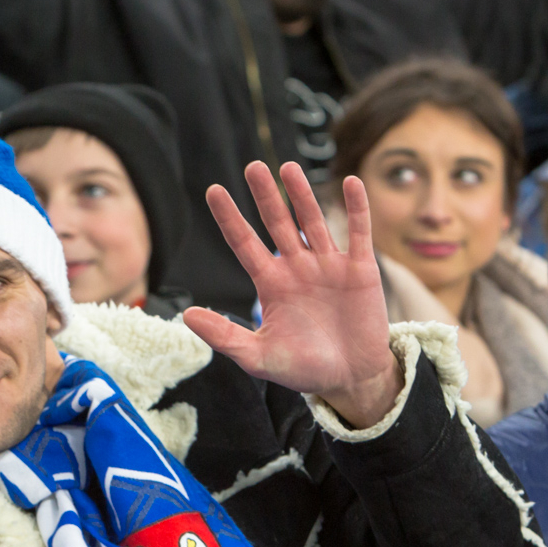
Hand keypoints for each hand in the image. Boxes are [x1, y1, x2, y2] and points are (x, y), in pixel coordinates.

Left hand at [183, 163, 403, 429]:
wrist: (350, 380)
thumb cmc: (302, 368)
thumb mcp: (257, 356)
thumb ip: (224, 335)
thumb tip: (186, 315)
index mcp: (270, 283)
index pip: (245, 243)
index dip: (230, 218)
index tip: (213, 190)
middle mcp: (297, 267)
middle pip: (278, 223)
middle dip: (265, 196)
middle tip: (252, 166)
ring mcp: (328, 265)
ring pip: (313, 221)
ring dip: (302, 195)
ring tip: (288, 168)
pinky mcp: (360, 270)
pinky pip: (358, 233)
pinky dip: (355, 208)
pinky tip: (351, 182)